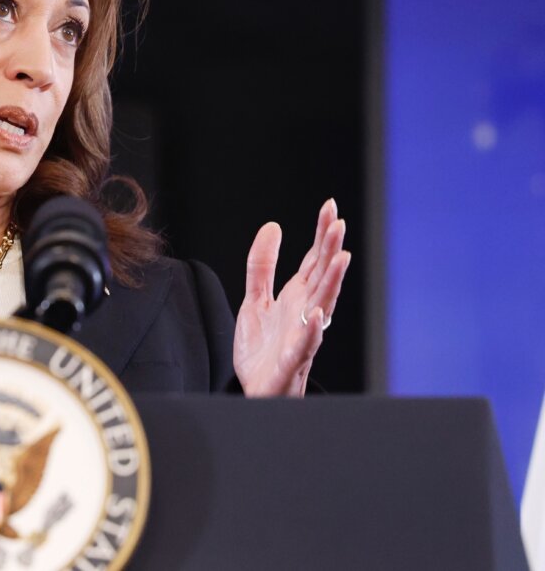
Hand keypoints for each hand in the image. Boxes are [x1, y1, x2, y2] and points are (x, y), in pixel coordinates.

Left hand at [234, 199, 350, 396]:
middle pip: (322, 277)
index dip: (322, 235)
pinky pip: (304, 346)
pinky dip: (311, 331)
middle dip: (331, 251)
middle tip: (338, 224)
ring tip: (340, 259)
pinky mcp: (291, 362)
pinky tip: (317, 315)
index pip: (314, 260)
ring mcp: (302, 336)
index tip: (330, 207)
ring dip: (332, 283)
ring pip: (323, 306)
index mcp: (298, 297)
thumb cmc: (263, 348)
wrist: (256, 389)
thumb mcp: (255, 299)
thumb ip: (262, 266)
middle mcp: (306, 313)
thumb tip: (273, 225)